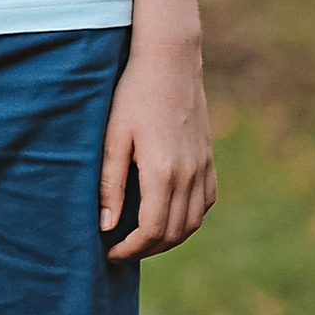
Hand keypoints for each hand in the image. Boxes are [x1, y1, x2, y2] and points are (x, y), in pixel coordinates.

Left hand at [99, 37, 214, 260]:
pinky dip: (189, 218)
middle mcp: (188, 175)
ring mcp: (203, 167)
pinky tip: (168, 214)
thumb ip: (110, 185)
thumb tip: (106, 226)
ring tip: (142, 237)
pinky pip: (206, 202)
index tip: (110, 252)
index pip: (151, 231)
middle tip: (121, 249)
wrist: (170, 62)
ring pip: (193, 222)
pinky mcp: (208, 158)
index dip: (130, 250)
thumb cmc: (134, 95)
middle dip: (147, 249)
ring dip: (169, 238)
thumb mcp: (113, 138)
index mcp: (162, 172)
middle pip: (174, 233)